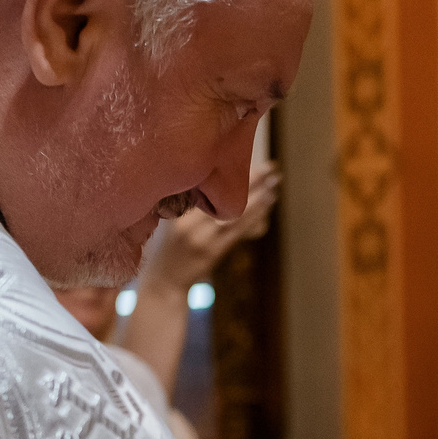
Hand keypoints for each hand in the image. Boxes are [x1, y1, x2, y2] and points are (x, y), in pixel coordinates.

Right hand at [140, 160, 280, 288]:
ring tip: (275, 181)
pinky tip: (268, 203)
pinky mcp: (213, 251)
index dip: (225, 170)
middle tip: (271, 166)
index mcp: (175, 210)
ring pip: (235, 212)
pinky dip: (255, 215)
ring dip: (258, 196)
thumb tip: (220, 183)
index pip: (204, 185)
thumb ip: (189, 204)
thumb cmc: (169, 249)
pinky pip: (238, 230)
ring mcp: (201, 238)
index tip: (241, 154)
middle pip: (223, 194)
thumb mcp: (172, 221)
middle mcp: (187, 222)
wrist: (163, 283)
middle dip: (250, 179)